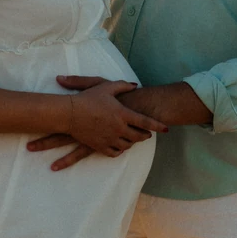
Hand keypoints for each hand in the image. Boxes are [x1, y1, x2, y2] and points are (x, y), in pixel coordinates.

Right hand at [50, 80, 165, 167]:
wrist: (69, 113)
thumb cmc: (88, 98)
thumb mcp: (106, 86)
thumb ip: (123, 85)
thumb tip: (135, 85)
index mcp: (122, 113)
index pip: (146, 122)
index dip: (158, 126)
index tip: (166, 129)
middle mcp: (119, 128)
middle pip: (139, 136)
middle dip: (145, 135)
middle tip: (147, 133)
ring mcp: (110, 139)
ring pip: (128, 145)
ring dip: (133, 142)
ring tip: (133, 138)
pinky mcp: (100, 146)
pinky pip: (115, 152)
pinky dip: (120, 150)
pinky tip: (120, 146)